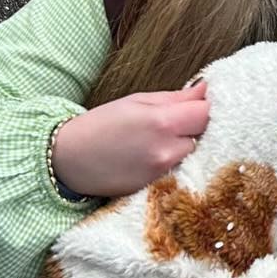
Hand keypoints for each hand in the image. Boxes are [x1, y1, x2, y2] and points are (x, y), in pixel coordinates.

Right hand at [52, 84, 209, 197]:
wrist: (69, 161)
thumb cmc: (101, 125)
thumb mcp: (137, 101)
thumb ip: (176, 98)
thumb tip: (207, 89)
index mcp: (162, 121)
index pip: (207, 112)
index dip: (207, 105)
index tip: (202, 103)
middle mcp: (168, 150)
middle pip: (206, 135)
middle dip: (199, 126)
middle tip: (182, 121)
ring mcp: (165, 172)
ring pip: (195, 154)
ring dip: (188, 145)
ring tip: (166, 139)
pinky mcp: (160, 188)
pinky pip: (183, 170)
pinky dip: (178, 162)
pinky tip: (159, 156)